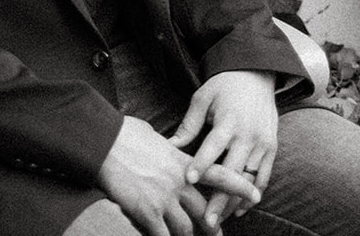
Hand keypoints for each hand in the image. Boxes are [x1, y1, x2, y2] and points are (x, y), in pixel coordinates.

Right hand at [98, 115, 258, 235]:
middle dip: (213, 226)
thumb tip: (169, 146)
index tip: (255, 192)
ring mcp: (164, 198)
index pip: (218, 173)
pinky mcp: (148, 212)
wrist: (103, 142)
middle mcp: (178, 181)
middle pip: (204, 210)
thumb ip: (167, 147)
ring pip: (186, 228)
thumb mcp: (153, 136)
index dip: (239, 184)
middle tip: (217, 233)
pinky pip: (163, 235)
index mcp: (181, 161)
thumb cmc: (124, 133)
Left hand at [171, 71, 277, 226]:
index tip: (188, 179)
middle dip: (218, 198)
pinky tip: (239, 209)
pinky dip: (252, 195)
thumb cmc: (224, 85)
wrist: (256, 73)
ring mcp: (262, 143)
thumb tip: (170, 145)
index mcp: (229, 120)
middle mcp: (248, 134)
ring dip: (233, 202)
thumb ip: (189, 123)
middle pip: (232, 172)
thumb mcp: (203, 97)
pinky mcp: (271, 149)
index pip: (213, 146)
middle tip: (205, 220)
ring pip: (248, 180)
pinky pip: (263, 178)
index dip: (201, 163)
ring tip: (218, 220)